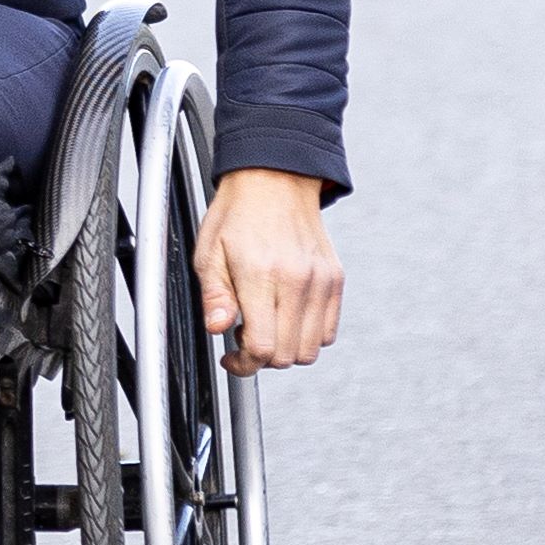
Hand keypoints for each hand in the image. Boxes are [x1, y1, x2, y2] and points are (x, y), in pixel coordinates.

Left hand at [193, 167, 343, 375]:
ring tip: (266, 326)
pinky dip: (308, 336)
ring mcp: (321, 282)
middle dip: (262, 358)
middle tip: (244, 337)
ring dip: (286, 349)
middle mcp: (297, 281)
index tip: (231, 356)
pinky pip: (328, 331)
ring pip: (311, 350)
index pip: (262, 347)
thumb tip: (217, 329)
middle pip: (287, 355)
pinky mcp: (335, 280)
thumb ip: (214, 295)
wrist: (274, 180)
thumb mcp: (208, 252)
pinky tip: (286, 317)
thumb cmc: (236, 215)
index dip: (243, 363)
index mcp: (261, 274)